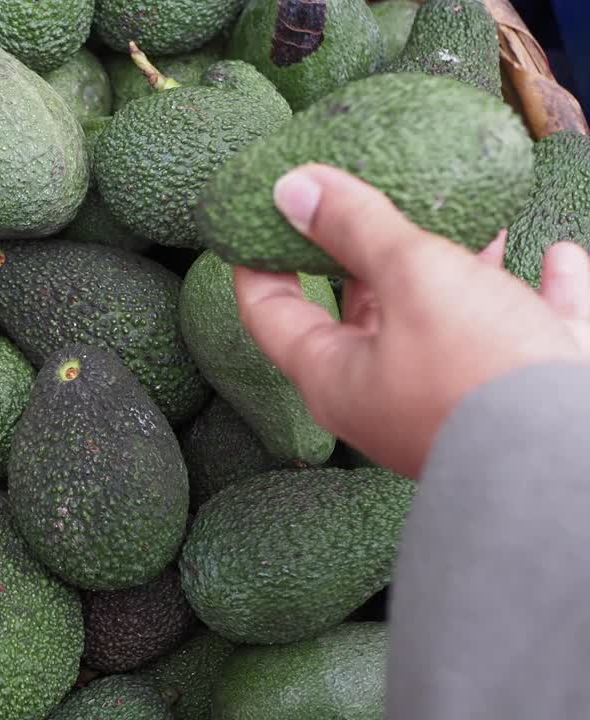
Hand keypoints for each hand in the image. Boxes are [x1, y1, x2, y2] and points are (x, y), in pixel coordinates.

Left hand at [233, 164, 589, 477]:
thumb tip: (291, 188)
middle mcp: (384, 396)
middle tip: (373, 205)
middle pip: (365, 314)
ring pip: (450, 320)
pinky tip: (562, 259)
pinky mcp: (517, 404)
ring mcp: (450, 403)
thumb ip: (356, 228)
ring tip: (480, 225)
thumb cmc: (478, 374)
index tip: (260, 220)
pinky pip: (523, 336)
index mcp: (336, 377)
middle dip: (377, 255)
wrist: (570, 464)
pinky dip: (543, 295)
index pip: (270, 313)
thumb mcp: (413, 279)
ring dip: (468, 268)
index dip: (259, 263)